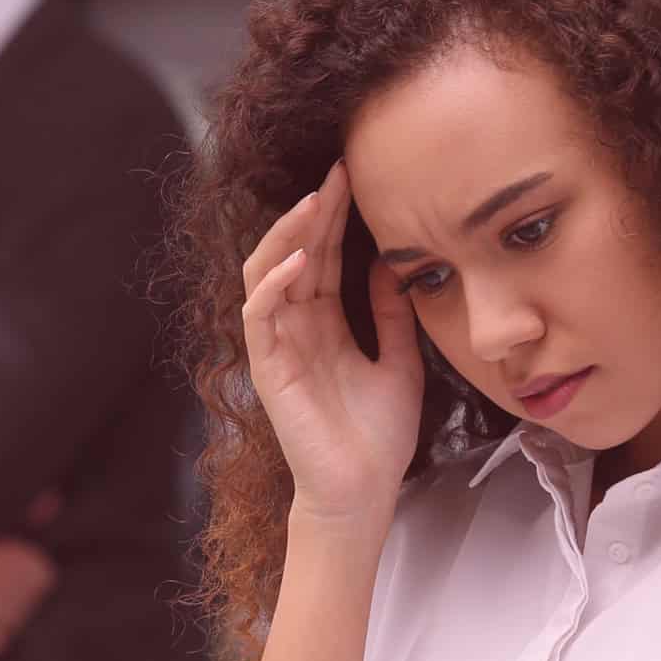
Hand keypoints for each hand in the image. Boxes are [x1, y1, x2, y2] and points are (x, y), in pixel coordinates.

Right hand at [242, 161, 424, 527]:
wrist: (364, 490)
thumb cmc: (378, 436)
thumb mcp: (400, 360)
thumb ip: (391, 313)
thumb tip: (393, 262)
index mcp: (323, 323)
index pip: (321, 255)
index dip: (334, 215)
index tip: (356, 175)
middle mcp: (295, 327)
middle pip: (294, 253)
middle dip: (314, 210)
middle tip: (339, 169)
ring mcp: (278, 346)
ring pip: (266, 273)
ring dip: (286, 235)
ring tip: (313, 202)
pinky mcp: (268, 368)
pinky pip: (259, 315)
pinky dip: (274, 283)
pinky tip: (298, 259)